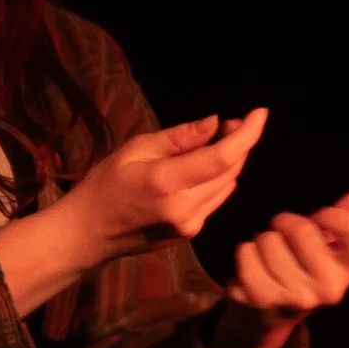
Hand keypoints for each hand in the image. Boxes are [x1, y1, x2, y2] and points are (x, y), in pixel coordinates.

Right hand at [0, 109, 267, 315]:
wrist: (88, 234)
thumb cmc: (104, 186)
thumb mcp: (135, 150)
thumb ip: (179, 138)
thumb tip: (215, 123)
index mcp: (167, 183)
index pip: (222, 158)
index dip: (246, 134)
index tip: (260, 113)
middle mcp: (185, 208)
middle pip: (230, 170)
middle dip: (238, 143)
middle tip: (228, 123)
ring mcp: (191, 225)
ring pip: (228, 185)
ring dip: (230, 161)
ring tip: (214, 141)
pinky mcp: (191, 232)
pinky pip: (216, 198)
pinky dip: (218, 178)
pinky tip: (202, 168)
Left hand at [225, 181, 348, 314]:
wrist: (267, 314)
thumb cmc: (301, 266)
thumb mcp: (330, 242)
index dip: (330, 216)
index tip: (318, 221)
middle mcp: (331, 289)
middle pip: (303, 229)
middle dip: (285, 224)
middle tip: (284, 241)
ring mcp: (298, 298)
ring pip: (269, 240)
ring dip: (262, 241)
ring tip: (269, 258)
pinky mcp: (264, 302)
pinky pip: (247, 255)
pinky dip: (245, 253)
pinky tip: (252, 267)